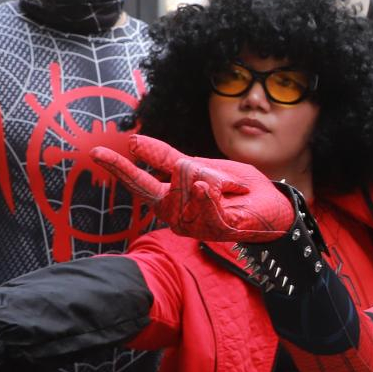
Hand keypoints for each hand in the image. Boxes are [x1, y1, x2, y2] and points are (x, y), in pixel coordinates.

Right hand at [92, 134, 294, 241]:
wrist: (276, 206)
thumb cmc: (240, 188)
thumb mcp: (202, 165)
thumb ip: (168, 157)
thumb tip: (133, 141)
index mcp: (173, 198)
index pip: (140, 182)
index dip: (120, 167)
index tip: (96, 152)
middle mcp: (178, 215)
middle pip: (153, 191)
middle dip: (147, 173)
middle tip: (162, 162)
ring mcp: (196, 226)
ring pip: (183, 194)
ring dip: (204, 179)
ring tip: (225, 182)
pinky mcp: (217, 231)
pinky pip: (205, 210)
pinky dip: (207, 196)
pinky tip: (208, 188)